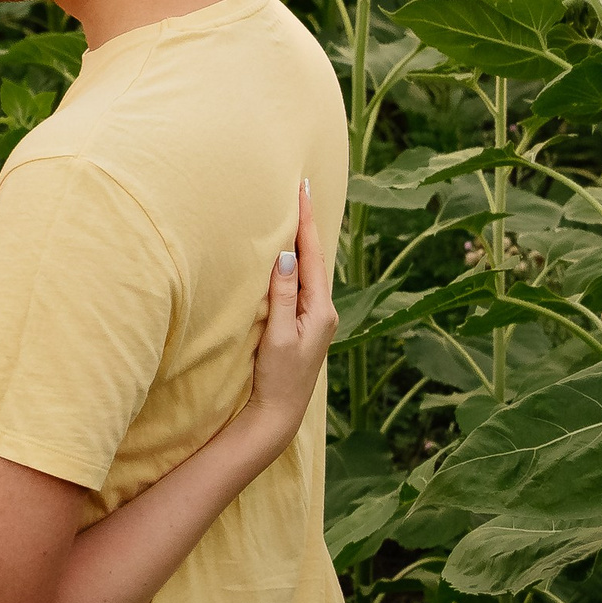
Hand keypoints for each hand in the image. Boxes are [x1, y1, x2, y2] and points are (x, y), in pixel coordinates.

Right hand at [241, 178, 336, 434]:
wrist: (279, 413)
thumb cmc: (277, 377)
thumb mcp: (279, 335)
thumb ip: (283, 294)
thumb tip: (288, 254)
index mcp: (321, 309)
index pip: (311, 254)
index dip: (305, 220)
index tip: (302, 189)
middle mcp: (324, 310)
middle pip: (315, 257)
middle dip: (308, 224)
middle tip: (302, 190)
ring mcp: (315, 318)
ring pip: (310, 270)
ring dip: (303, 242)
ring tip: (298, 214)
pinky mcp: (304, 326)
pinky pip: (302, 284)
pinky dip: (298, 263)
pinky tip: (292, 256)